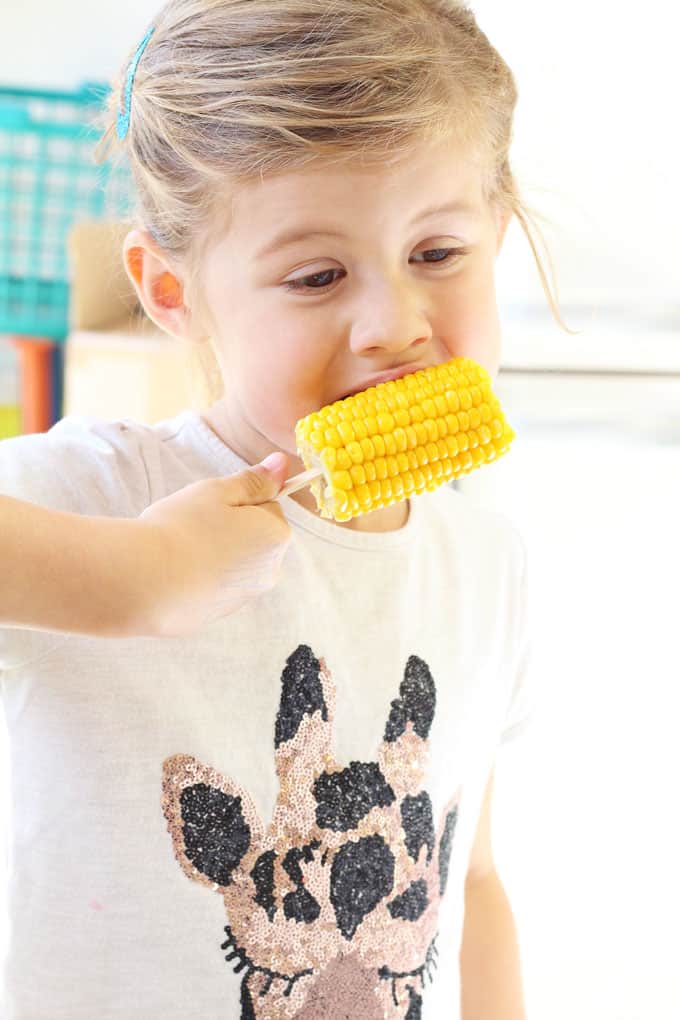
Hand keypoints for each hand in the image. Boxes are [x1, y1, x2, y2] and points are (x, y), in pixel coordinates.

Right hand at [137, 452, 292, 635]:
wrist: (145, 582)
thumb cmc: (182, 529)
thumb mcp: (218, 491)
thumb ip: (254, 480)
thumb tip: (282, 464)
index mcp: (275, 537)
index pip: (269, 506)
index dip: (239, 500)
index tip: (213, 504)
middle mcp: (268, 571)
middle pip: (253, 536)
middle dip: (229, 527)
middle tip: (194, 524)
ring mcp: (243, 597)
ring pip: (233, 562)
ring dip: (214, 552)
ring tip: (180, 549)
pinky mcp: (217, 614)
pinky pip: (214, 586)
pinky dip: (200, 576)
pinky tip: (175, 572)